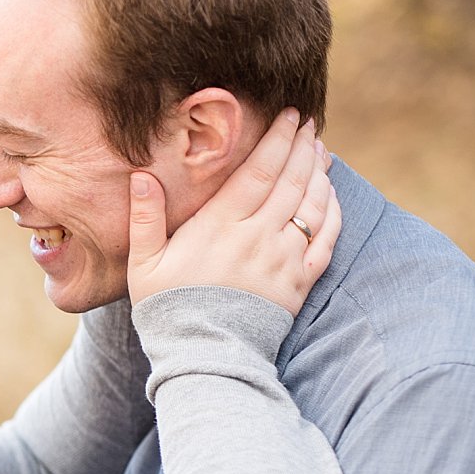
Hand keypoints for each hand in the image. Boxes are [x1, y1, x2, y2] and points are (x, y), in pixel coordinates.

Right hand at [127, 108, 342, 314]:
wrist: (203, 356)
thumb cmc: (168, 309)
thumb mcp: (144, 263)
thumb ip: (145, 218)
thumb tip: (141, 176)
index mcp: (220, 226)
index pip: (258, 170)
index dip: (278, 139)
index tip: (290, 117)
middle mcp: (257, 237)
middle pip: (290, 180)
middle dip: (302, 146)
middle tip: (309, 124)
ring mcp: (283, 259)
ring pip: (312, 205)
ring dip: (320, 173)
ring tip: (321, 151)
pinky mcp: (299, 283)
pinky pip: (326, 240)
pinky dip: (333, 213)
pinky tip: (331, 195)